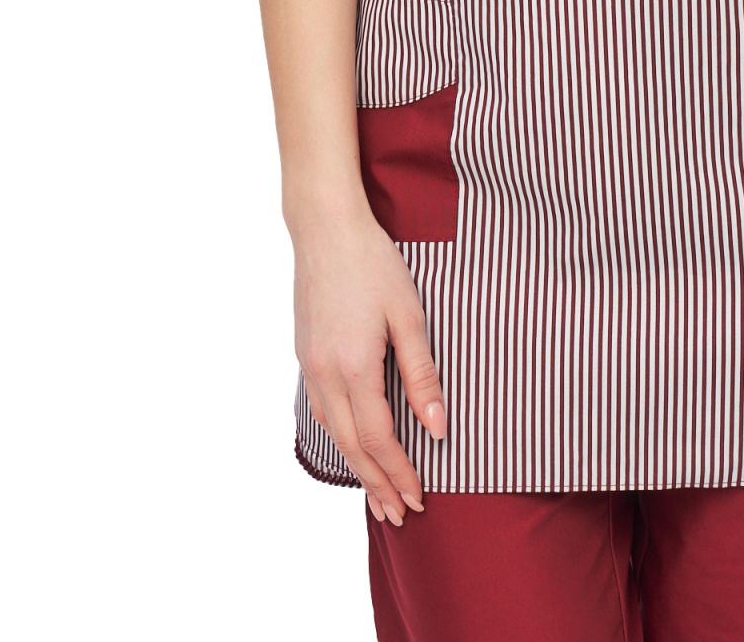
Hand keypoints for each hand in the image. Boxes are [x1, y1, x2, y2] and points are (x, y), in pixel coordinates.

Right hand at [292, 202, 448, 524]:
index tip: (418, 498)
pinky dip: (338, 437)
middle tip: (399, 515)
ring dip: (356, 466)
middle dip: (377, 483)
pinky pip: (321, 409)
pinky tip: (350, 444)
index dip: (398, 472)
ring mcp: (310, 365)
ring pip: (332, 432)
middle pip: (351, 446)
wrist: (325, 228)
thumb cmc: (374, 263)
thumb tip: (438, 428)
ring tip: (377, 493)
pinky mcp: (305, 354)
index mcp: (354, 367)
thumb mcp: (408, 315)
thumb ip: (422, 374)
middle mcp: (326, 374)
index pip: (378, 439)